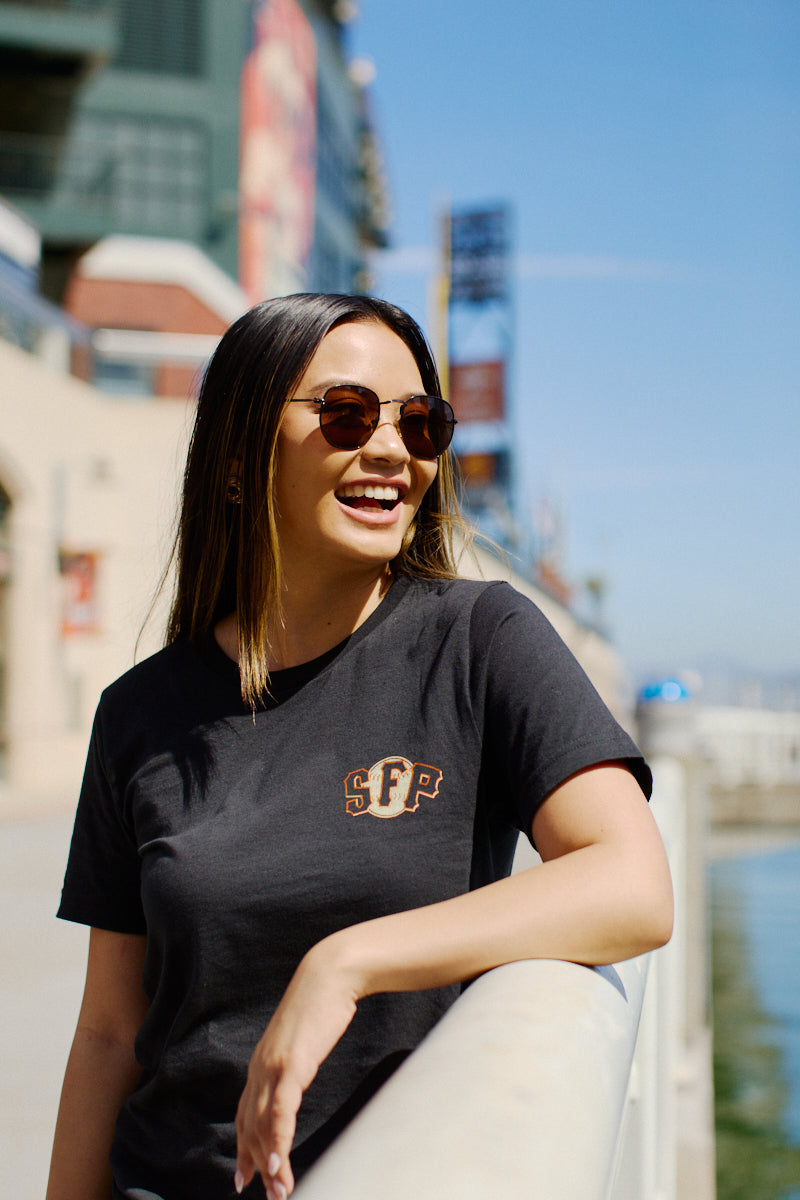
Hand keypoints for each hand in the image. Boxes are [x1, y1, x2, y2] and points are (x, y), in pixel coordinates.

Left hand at [234, 938, 358, 1198]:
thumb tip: (296, 1078)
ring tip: (279, 1191)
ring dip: (270, 1163)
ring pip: (263, 1125)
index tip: (245, 1178)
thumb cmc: (321, 1005)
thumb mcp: (301, 1041)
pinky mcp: (290, 1063)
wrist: (330, 975)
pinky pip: (280, 1110)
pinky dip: (278, 1139)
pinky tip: (279, 1163)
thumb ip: (293, 1062)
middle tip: (270, 1196)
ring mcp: (272, 1066)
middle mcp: (259, 1068)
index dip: (244, 1148)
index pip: (246, 1115)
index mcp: (261, 1064)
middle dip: (258, 1165)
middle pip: (251, 1127)